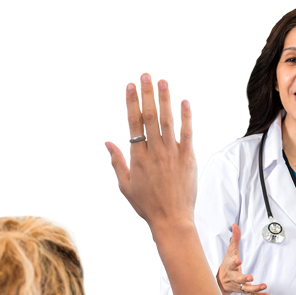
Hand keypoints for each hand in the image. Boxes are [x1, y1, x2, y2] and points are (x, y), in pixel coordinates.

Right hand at [105, 74, 196, 231]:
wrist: (172, 219)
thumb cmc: (148, 205)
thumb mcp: (126, 185)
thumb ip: (117, 162)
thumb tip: (107, 142)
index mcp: (139, 157)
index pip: (134, 123)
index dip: (132, 103)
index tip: (130, 87)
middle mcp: (156, 152)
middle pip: (151, 117)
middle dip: (147, 94)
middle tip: (146, 76)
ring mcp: (173, 154)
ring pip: (169, 121)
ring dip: (166, 100)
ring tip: (163, 82)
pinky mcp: (188, 158)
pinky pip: (187, 133)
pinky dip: (186, 117)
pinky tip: (185, 102)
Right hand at [217, 224, 269, 294]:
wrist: (221, 282)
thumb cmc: (226, 264)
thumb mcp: (230, 251)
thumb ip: (234, 239)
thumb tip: (235, 225)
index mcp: (229, 267)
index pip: (230, 264)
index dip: (234, 262)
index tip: (238, 260)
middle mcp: (233, 277)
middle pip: (238, 279)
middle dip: (243, 278)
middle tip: (250, 277)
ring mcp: (239, 285)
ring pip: (246, 289)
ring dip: (255, 288)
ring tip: (263, 285)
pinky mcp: (244, 290)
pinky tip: (266, 294)